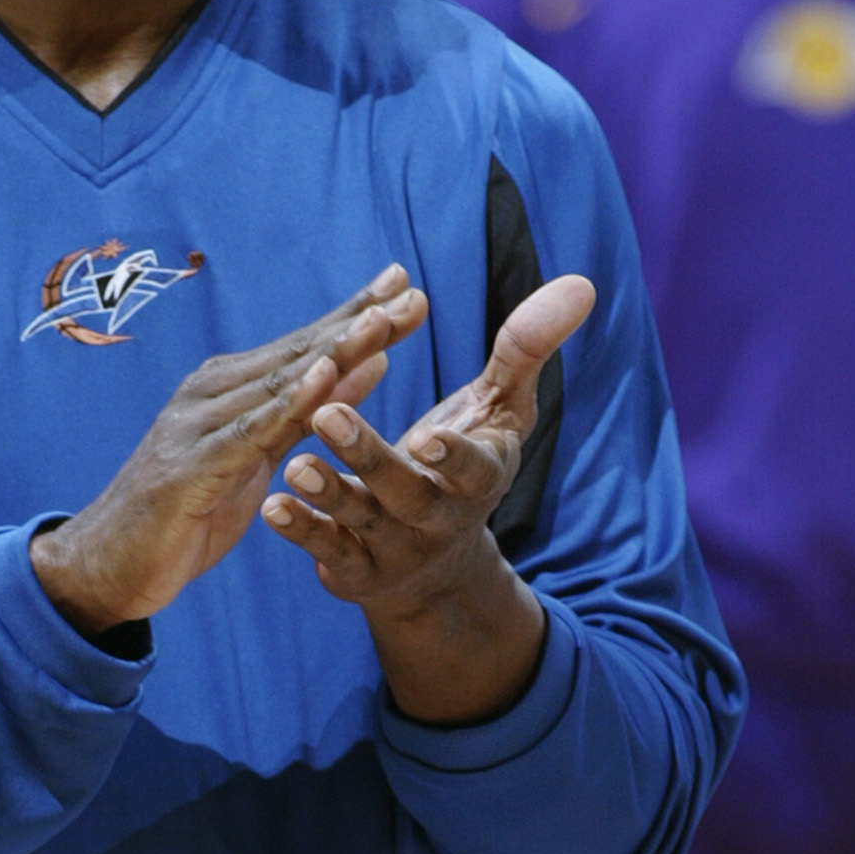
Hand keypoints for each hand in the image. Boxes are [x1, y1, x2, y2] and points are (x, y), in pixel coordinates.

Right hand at [30, 267, 426, 638]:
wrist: (109, 564)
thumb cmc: (187, 513)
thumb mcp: (259, 461)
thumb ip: (306, 415)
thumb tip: (367, 363)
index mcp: (228, 390)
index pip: (303, 346)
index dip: (354, 314)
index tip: (404, 284)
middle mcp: (211, 394)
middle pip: (296, 352)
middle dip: (355, 320)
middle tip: (407, 289)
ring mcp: (197, 426)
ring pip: (277, 383)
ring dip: (331, 350)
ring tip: (379, 322)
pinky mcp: (192, 468)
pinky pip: (249, 433)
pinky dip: (287, 404)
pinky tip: (322, 380)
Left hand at [260, 273, 593, 724]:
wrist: (440, 562)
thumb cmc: (467, 462)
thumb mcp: (502, 407)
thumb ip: (529, 348)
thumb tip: (582, 284)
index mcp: (480, 478)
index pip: (474, 470)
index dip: (454, 456)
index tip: (429, 437)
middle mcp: (439, 518)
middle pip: (407, 493)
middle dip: (369, 458)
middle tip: (328, 416)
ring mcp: (397, 548)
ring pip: (361, 520)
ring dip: (329, 493)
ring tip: (296, 464)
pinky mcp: (356, 569)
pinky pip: (328, 552)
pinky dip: (301, 532)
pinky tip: (272, 507)